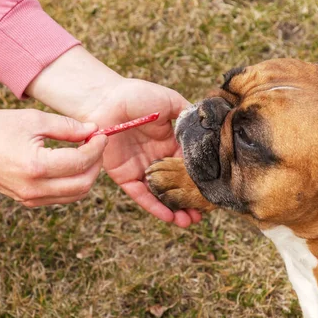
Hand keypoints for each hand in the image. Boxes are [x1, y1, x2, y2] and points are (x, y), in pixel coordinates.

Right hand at [0, 109, 106, 206]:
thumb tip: (93, 130)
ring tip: (86, 153)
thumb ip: (66, 126)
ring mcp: (31, 198)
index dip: (97, 147)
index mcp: (36, 166)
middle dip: (96, 163)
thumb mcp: (32, 120)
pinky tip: (72, 164)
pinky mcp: (27, 201)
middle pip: (84, 183)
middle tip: (96, 144)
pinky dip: (74, 183)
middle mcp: (35, 188)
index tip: (101, 134)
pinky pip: (62, 197)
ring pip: (76, 194)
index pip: (81, 161)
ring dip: (88, 175)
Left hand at [81, 78, 202, 226]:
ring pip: (161, 193)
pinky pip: (141, 194)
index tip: (213, 191)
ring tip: (190, 222)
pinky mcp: (124, 175)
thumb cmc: (135, 95)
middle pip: (176, 184)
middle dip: (190, 199)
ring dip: (175, 209)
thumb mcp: (169, 102)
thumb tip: (209, 128)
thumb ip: (187, 116)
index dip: (200, 179)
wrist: (104, 98)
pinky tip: (170, 217)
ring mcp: (141, 168)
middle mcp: (156, 158)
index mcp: (169, 142)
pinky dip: (155, 206)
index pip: (188, 165)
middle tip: (204, 214)